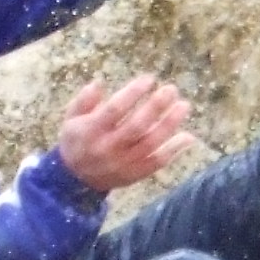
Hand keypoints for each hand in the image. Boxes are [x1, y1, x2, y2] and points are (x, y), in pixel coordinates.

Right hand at [57, 75, 194, 194]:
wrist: (76, 180)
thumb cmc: (76, 142)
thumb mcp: (71, 119)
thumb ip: (83, 100)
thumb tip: (99, 82)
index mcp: (91, 131)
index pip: (115, 109)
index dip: (133, 93)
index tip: (149, 79)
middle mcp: (108, 148)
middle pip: (137, 126)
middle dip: (156, 106)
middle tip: (171, 89)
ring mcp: (123, 163)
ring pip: (150, 144)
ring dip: (169, 124)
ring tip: (184, 106)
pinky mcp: (135, 174)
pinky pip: (157, 162)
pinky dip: (174, 150)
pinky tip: (188, 136)